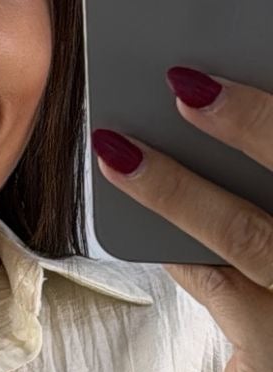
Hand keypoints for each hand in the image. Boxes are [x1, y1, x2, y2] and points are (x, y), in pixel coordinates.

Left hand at [91, 68, 272, 371]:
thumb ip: (255, 193)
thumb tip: (193, 114)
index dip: (267, 109)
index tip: (218, 75)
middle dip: (245, 126)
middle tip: (184, 89)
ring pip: (248, 235)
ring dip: (180, 191)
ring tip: (123, 155)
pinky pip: (217, 288)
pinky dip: (174, 248)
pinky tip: (134, 220)